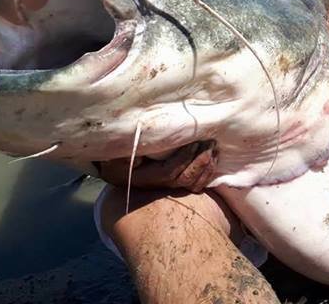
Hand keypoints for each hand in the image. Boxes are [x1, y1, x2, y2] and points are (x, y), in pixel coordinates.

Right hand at [95, 140, 216, 191]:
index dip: (184, 158)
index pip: (169, 172)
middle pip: (185, 179)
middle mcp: (158, 186)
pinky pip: (197, 186)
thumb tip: (138, 152)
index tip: (195, 142)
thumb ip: (126, 151)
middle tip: (210, 143)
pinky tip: (214, 159)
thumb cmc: (115, 157)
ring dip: (207, 167)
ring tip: (214, 149)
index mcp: (145, 177)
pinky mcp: (177, 185)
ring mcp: (169, 187)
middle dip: (200, 161)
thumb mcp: (114, 154)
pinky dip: (208, 174)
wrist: (116, 170)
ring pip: (193, 184)